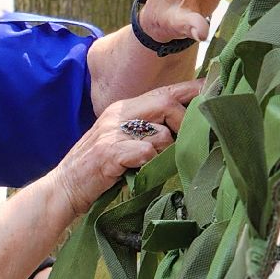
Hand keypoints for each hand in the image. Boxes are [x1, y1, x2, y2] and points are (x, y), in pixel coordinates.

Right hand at [51, 81, 198, 214]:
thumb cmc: (99, 169)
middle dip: (185, 121)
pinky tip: (139, 170)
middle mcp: (117, 114)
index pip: (163, 91)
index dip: (191, 90)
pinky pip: (144, 152)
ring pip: (160, 132)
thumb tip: (184, 132)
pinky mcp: (108, 153)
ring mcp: (111, 132)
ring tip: (151, 165)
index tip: (215, 89)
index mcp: (123, 108)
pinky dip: (148, 162)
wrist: (63, 189)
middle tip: (191, 141)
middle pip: (165, 103)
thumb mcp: (123, 142)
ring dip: (164, 152)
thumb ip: (148, 132)